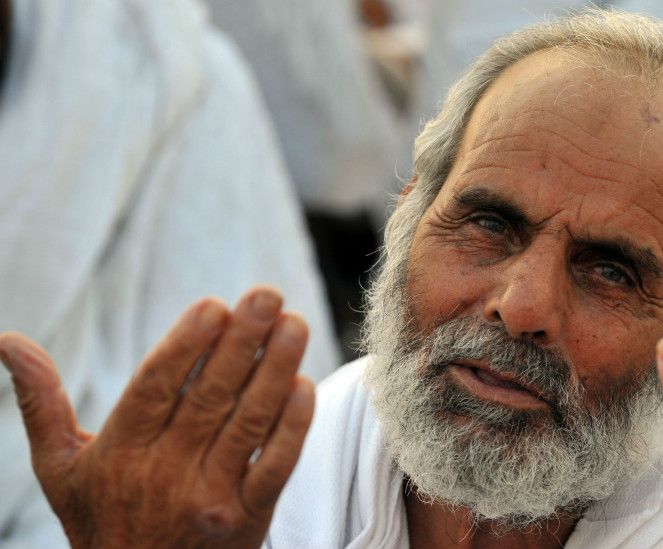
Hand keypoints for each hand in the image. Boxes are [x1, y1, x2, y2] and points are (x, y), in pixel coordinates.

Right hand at [0, 286, 314, 548]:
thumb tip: (8, 341)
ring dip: (275, 370)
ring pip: (248, 424)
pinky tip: (305, 385)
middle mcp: (165, 474)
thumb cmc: (102, 519)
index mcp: (119, 452)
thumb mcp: (60, 468)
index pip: (155, 389)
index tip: (213, 306)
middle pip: (208, 397)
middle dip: (240, 342)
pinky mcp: (248, 518)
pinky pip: (275, 467)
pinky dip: (293, 427)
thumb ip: (42, 402)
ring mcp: (210, 498)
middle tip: (266, 294)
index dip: (185, 346)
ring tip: (295, 323)